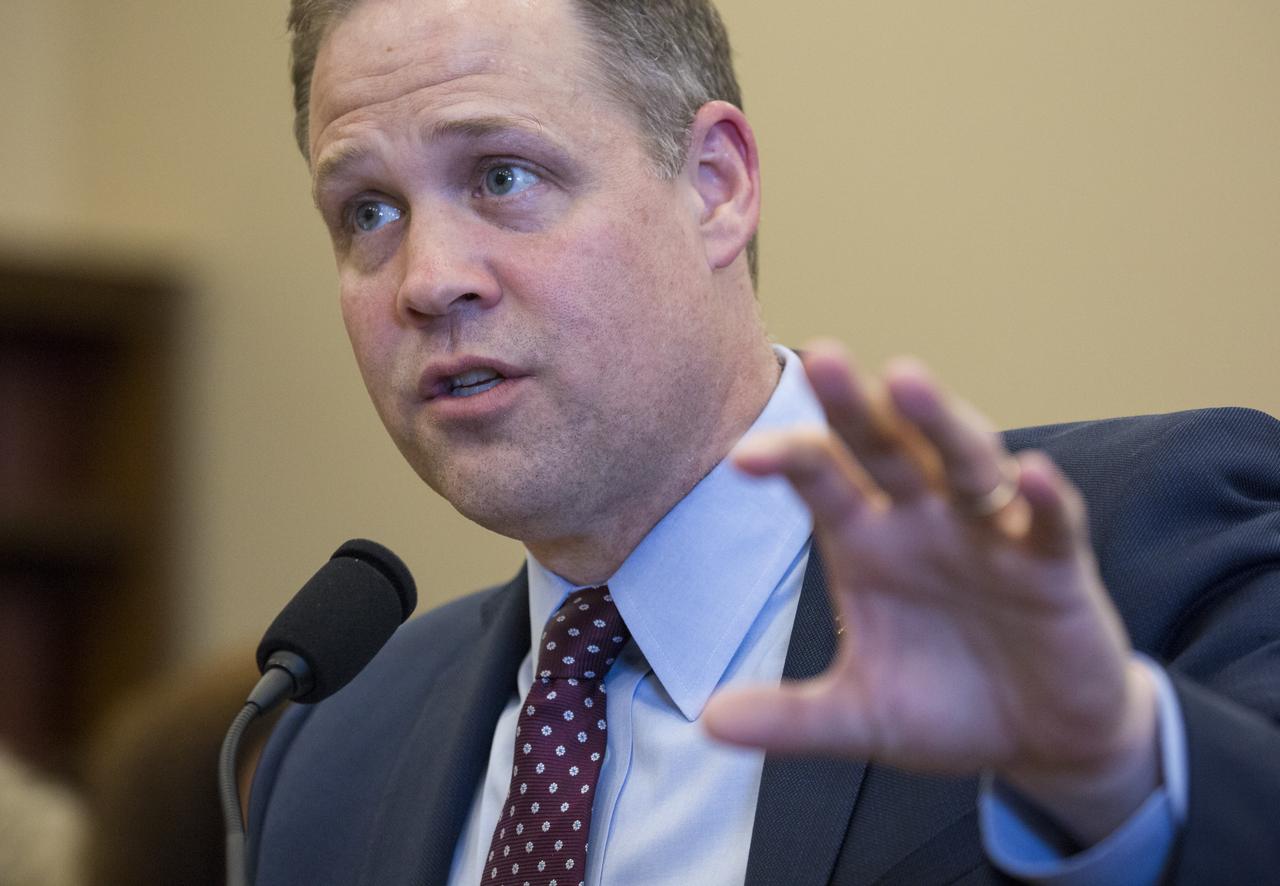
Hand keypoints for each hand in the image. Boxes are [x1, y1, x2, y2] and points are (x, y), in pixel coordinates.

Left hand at [703, 340, 1158, 844]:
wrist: (1039, 740)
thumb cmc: (945, 708)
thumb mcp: (860, 717)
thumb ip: (790, 719)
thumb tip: (708, 724)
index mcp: (867, 540)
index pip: (821, 480)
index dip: (786, 460)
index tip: (743, 458)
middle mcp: (923, 520)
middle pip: (888, 447)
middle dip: (857, 407)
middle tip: (822, 358)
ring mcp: (989, 534)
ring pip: (965, 463)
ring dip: (940, 424)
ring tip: (908, 380)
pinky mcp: (1054, 563)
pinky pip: (1049, 523)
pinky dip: (1042, 500)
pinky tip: (1030, 474)